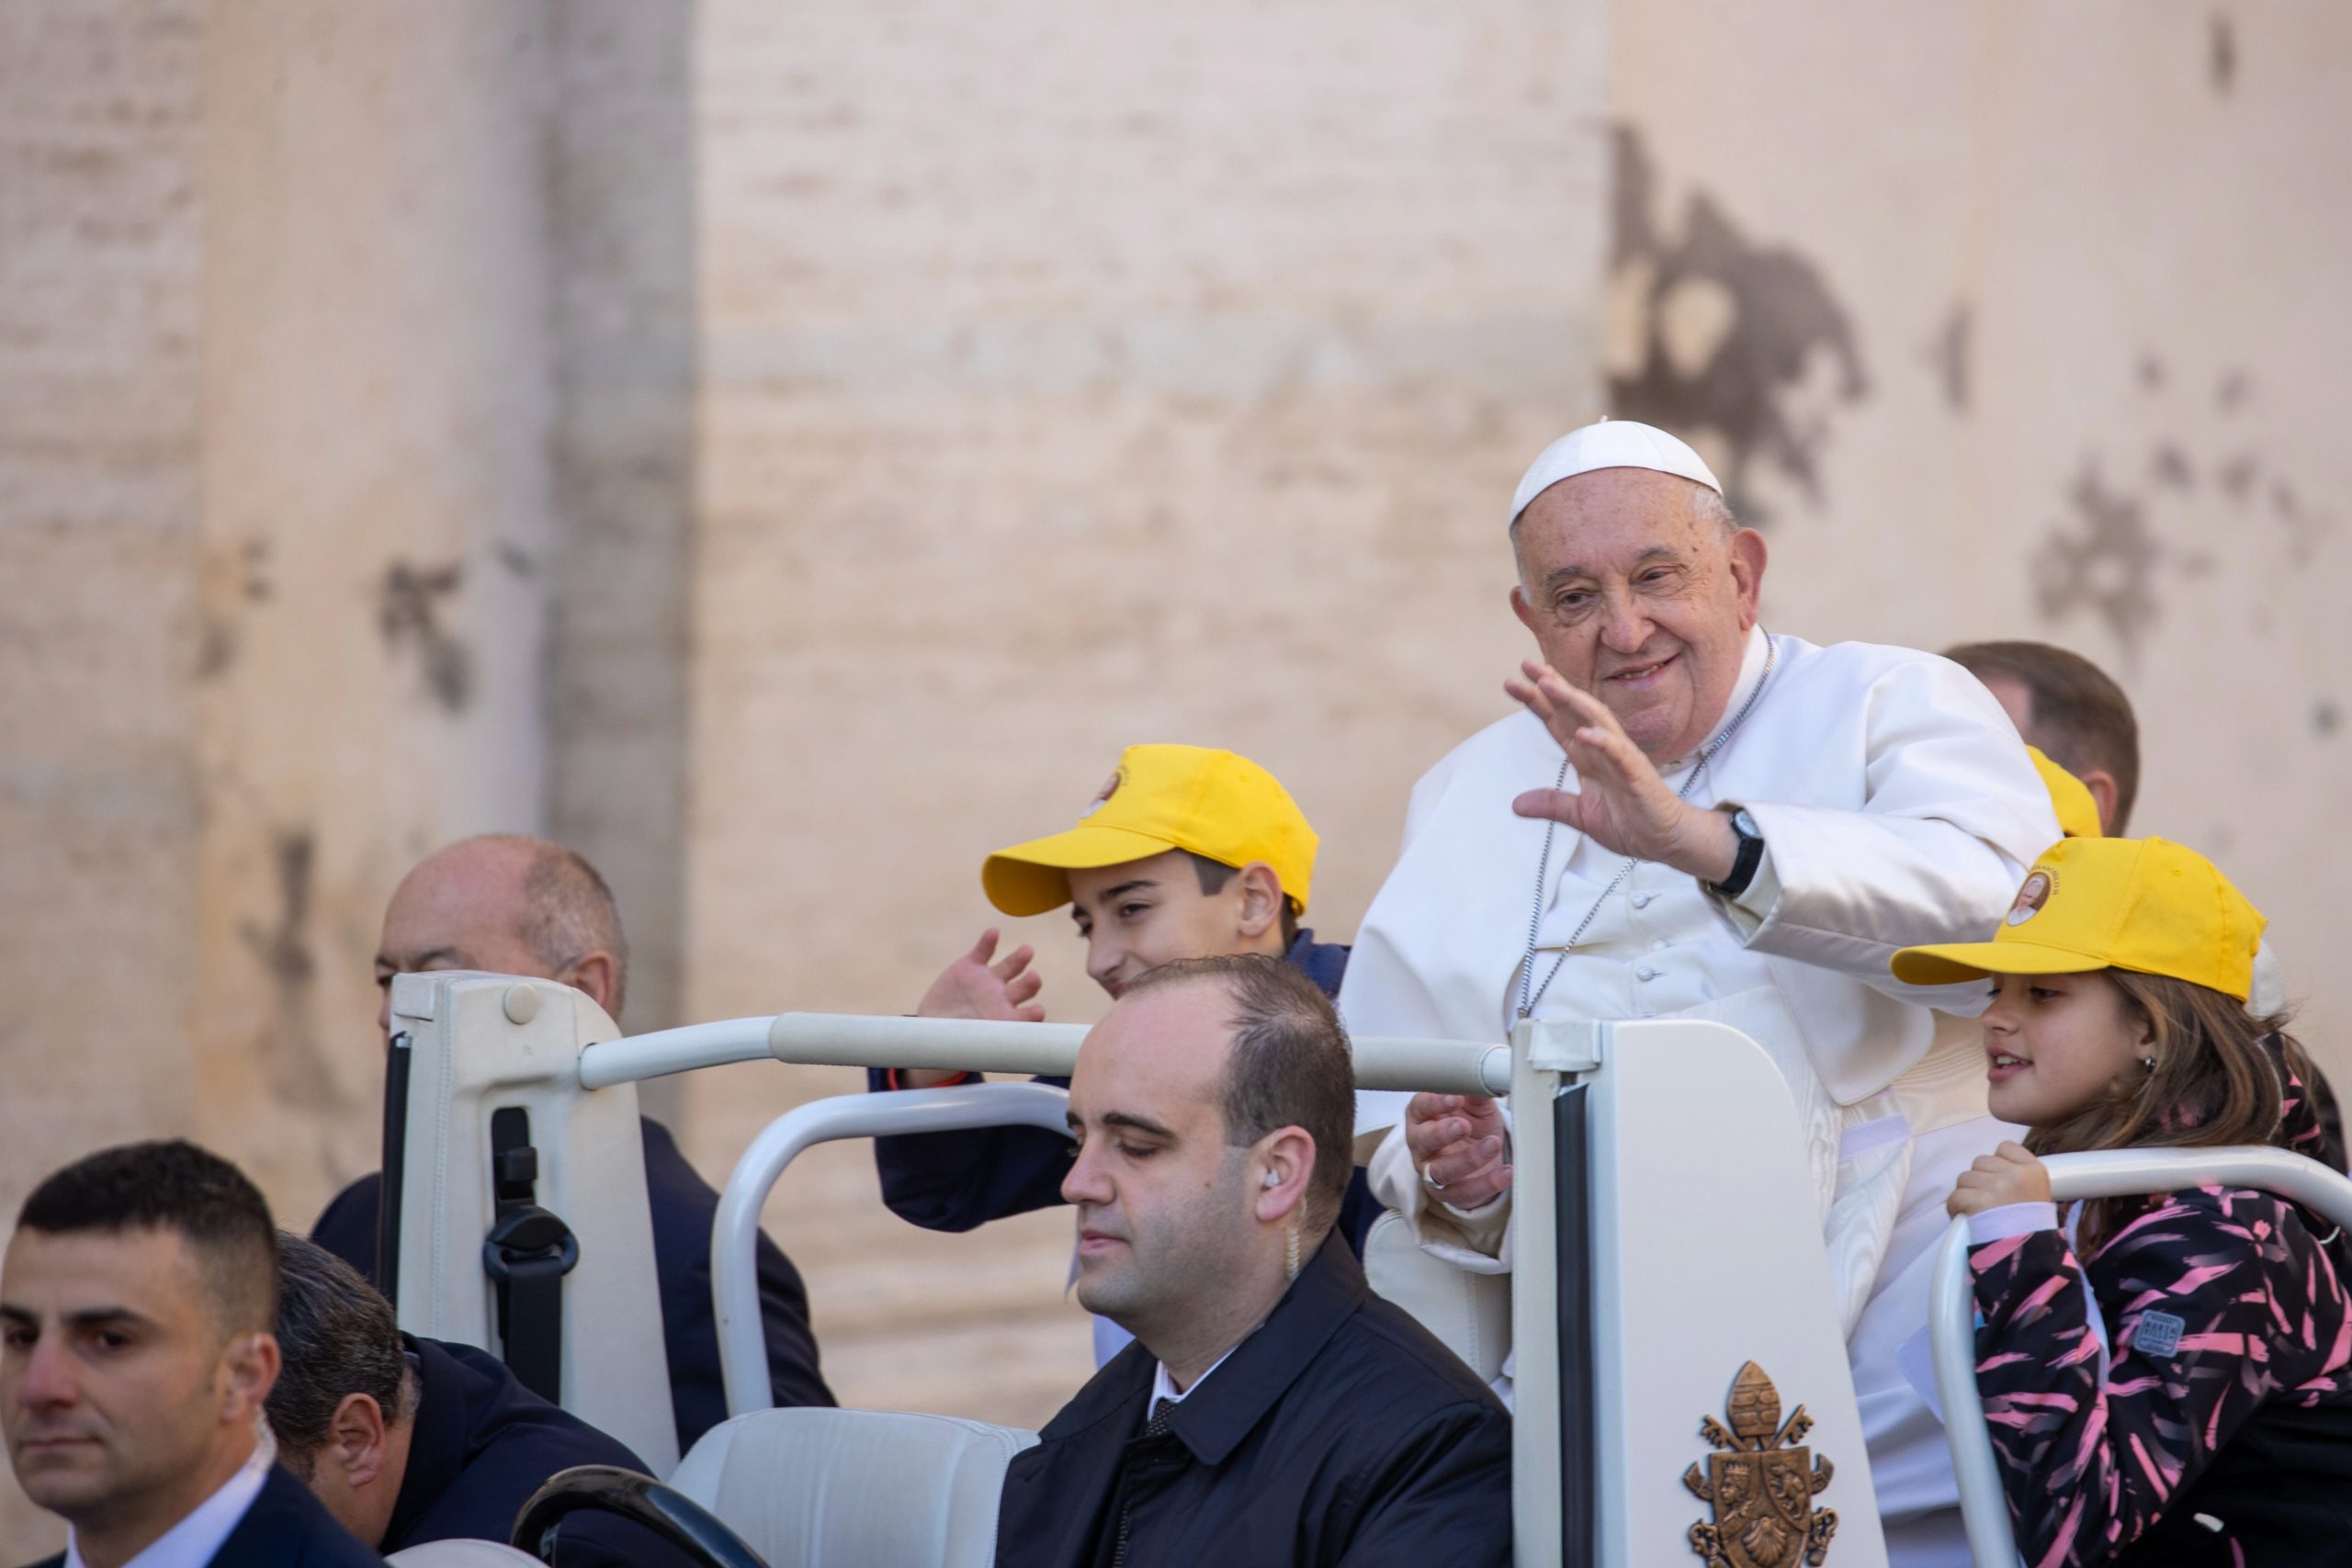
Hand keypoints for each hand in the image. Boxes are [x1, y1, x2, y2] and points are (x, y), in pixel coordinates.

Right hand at [903, 929, 1044, 1088]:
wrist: (934, 1027)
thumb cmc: (958, 1042)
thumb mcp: (968, 1050)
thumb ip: (976, 1052)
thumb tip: (975, 1073)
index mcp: (1009, 1020)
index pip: (1029, 1015)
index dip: (1034, 1013)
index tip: (1037, 1012)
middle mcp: (1005, 997)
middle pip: (1026, 986)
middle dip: (1031, 982)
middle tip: (1034, 978)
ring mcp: (990, 980)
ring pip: (1012, 965)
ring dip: (1020, 958)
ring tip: (1027, 951)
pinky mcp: (972, 965)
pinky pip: (984, 950)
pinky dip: (989, 941)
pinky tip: (993, 934)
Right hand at [1405, 1093, 1512, 1210]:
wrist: (1483, 1157)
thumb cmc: (1472, 1124)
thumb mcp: (1476, 1106)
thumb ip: (1476, 1094)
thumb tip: (1483, 1078)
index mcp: (1422, 1116)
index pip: (1420, 1108)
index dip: (1435, 1103)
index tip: (1456, 1098)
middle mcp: (1421, 1145)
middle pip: (1423, 1140)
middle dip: (1442, 1133)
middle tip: (1465, 1125)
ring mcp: (1431, 1172)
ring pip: (1441, 1171)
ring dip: (1468, 1159)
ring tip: (1493, 1144)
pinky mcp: (1449, 1194)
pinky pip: (1465, 1193)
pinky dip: (1487, 1184)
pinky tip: (1506, 1172)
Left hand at [1504, 660, 1738, 883]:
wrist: (1665, 842)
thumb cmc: (1630, 823)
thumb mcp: (1581, 815)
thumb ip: (1551, 805)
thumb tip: (1515, 804)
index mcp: (1587, 756)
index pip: (1558, 722)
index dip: (1537, 702)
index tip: (1513, 683)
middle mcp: (1604, 749)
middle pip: (1574, 711)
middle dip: (1551, 687)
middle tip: (1527, 665)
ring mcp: (1622, 759)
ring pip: (1597, 721)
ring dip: (1573, 701)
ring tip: (1549, 685)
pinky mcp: (1638, 775)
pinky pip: (1620, 754)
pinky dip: (1603, 742)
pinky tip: (1585, 733)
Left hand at [1945, 1141, 2051, 1217]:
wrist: (2030, 1255)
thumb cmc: (2033, 1227)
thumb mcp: (2037, 1195)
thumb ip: (2018, 1177)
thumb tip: (1991, 1169)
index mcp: (2034, 1169)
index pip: (2005, 1147)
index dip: (1997, 1162)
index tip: (1999, 1178)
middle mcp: (2015, 1173)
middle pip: (1981, 1162)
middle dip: (1980, 1179)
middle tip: (1987, 1199)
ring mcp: (1996, 1186)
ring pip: (1965, 1177)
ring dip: (1967, 1193)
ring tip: (1977, 1210)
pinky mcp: (1977, 1200)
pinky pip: (1955, 1196)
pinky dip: (1955, 1207)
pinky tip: (1964, 1217)